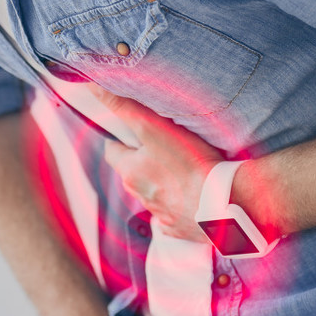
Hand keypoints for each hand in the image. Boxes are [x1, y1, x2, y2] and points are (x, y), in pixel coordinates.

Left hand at [92, 87, 223, 241]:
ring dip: (163, 183)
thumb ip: (122, 107)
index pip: (113, 152)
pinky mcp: (181, 228)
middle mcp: (140, 196)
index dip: (121, 139)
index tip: (133, 131)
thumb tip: (93, 87)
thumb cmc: (188, 163)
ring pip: (154, 194)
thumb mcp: (152, 127)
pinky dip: (181, 205)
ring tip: (184, 169)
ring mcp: (161, 214)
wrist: (222, 204)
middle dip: (144, 161)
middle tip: (164, 147)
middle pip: (134, 174)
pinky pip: (175, 214)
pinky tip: (195, 195)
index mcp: (130, 172)